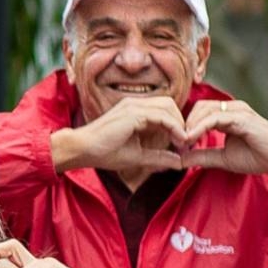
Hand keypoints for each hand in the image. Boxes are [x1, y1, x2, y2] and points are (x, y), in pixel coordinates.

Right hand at [50, 94, 187, 176]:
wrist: (82, 150)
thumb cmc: (103, 152)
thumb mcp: (137, 156)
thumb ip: (158, 157)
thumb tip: (179, 162)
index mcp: (135, 112)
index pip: (164, 111)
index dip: (176, 126)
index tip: (182, 145)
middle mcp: (136, 104)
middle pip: (169, 105)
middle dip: (181, 122)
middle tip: (185, 142)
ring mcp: (134, 105)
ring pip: (168, 107)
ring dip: (179, 124)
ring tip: (183, 142)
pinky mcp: (133, 113)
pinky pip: (162, 115)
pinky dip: (174, 127)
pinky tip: (178, 140)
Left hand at [181, 97, 267, 175]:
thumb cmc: (256, 157)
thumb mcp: (223, 158)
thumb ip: (203, 156)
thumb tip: (180, 159)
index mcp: (227, 115)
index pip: (200, 112)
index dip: (185, 125)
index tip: (175, 142)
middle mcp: (232, 109)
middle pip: (200, 107)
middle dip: (185, 123)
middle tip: (175, 141)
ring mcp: (238, 111)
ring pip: (205, 109)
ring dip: (190, 125)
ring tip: (181, 141)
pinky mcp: (243, 118)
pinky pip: (216, 117)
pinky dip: (200, 127)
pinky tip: (190, 138)